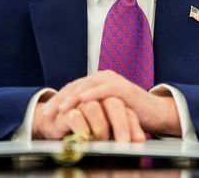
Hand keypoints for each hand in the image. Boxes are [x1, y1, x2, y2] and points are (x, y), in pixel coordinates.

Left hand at [41, 71, 181, 137]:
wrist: (153, 114)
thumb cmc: (128, 115)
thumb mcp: (104, 112)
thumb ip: (89, 111)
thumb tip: (70, 122)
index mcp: (95, 82)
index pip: (72, 89)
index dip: (57, 100)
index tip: (45, 114)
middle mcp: (102, 77)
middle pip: (75, 87)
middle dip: (60, 100)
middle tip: (47, 113)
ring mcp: (112, 80)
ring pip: (86, 87)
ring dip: (72, 99)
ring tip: (61, 110)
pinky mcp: (122, 87)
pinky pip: (104, 90)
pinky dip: (92, 95)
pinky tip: (82, 101)